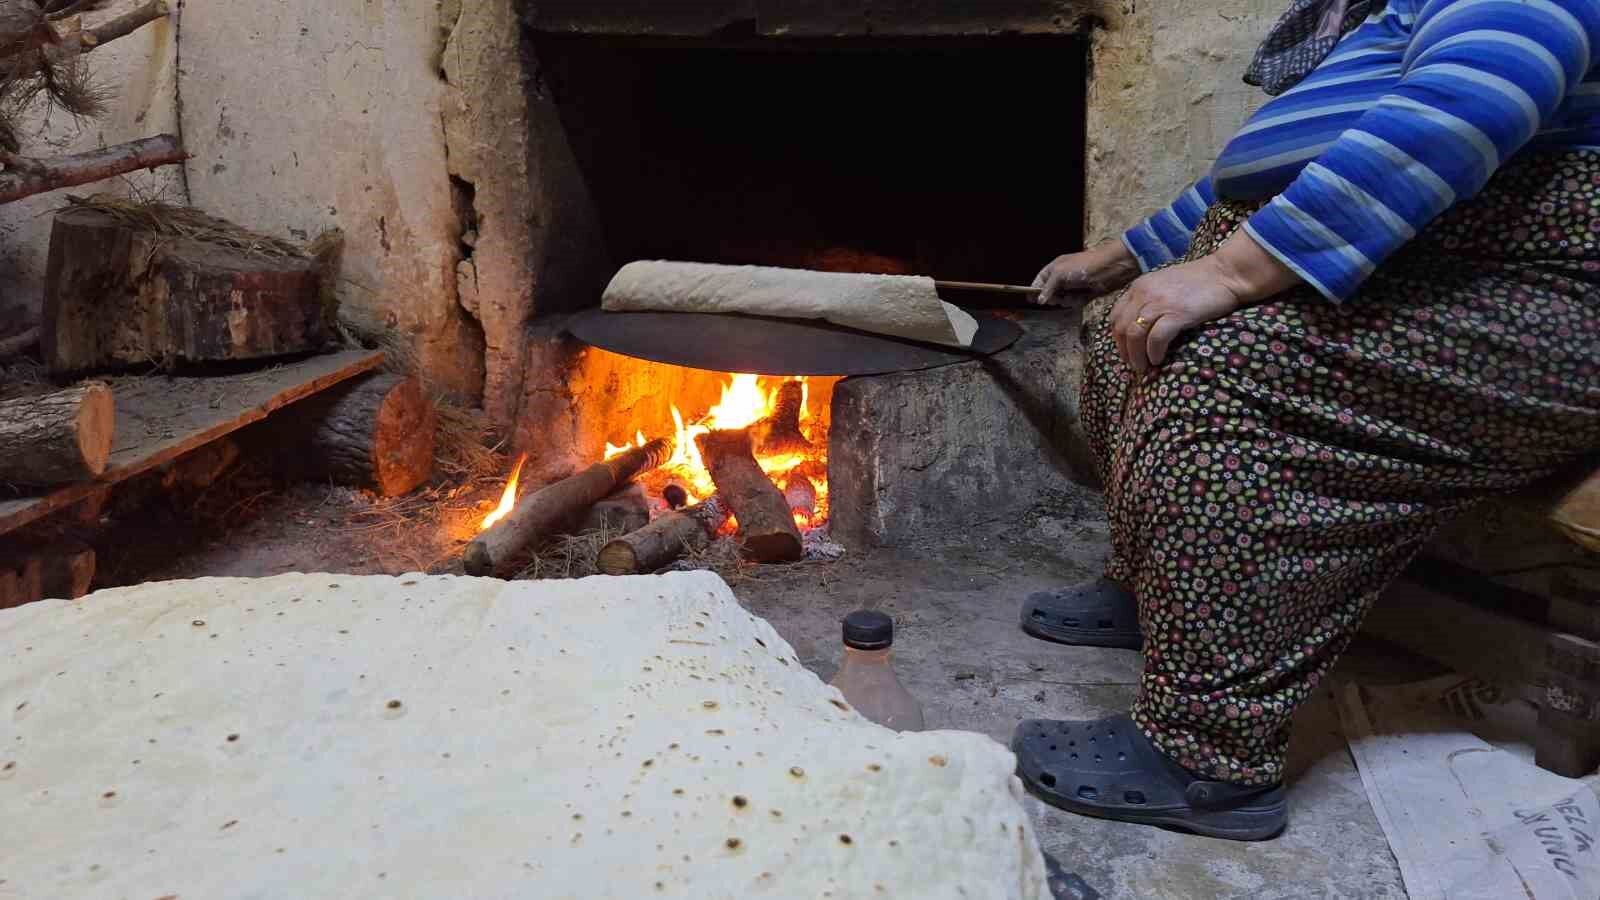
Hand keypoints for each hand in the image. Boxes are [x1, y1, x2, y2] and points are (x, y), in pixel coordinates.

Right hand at [1031, 240, 1140, 307]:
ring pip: (1063, 299)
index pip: (1040, 279)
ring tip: (1074, 296)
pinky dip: (1077, 302)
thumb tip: (1040, 300)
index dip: (1035, 288)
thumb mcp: (1060, 273)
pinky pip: (1075, 303)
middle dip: (1053, 297)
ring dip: (1067, 300)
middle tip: (1058, 297)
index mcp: (1056, 267)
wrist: (1111, 268)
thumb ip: (1048, 287)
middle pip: (1051, 292)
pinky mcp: (1085, 294)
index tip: (1031, 300)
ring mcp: (1075, 285)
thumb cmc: (1084, 266)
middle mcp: (1064, 276)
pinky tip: (1083, 297)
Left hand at [1110, 231, 1301, 372]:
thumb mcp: (1164, 284)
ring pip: (1135, 335)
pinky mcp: (1177, 313)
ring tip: (1145, 366)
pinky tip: (1158, 359)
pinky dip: (1154, 352)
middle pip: (1122, 328)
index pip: (1115, 316)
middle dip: (1125, 351)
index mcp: (1139, 286)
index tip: (1126, 351)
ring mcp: (1160, 303)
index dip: (1117, 338)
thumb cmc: (1198, 282)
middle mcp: (1144, 293)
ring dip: (1137, 355)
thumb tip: (1139, 326)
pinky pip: (1156, 339)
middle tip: (1134, 364)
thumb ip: (1148, 299)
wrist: (1226, 273)